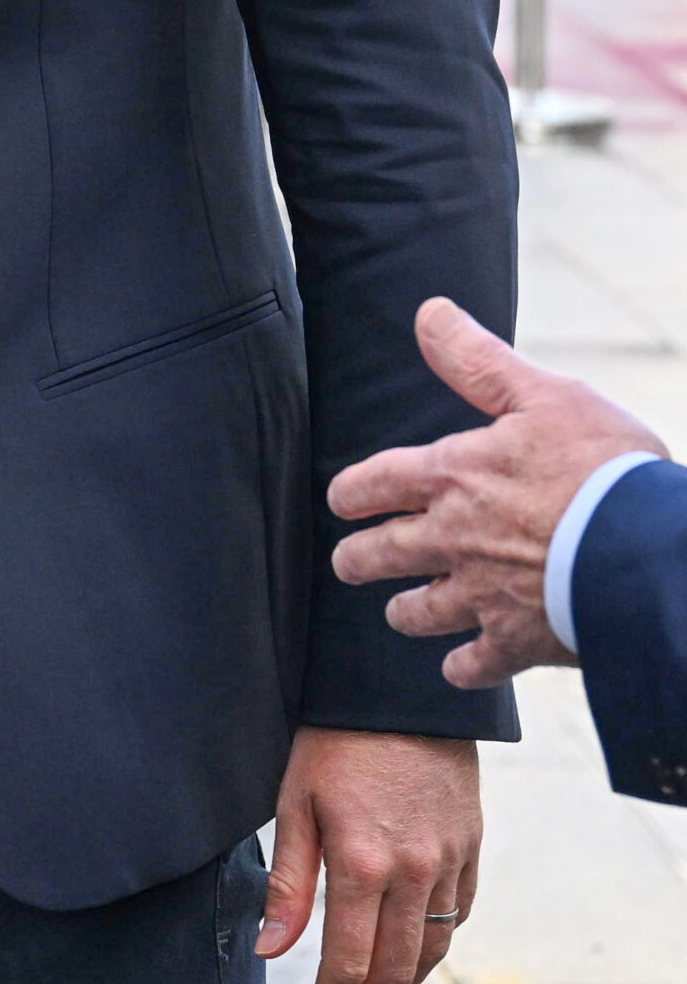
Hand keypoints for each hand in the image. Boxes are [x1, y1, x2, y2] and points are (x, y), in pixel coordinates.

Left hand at [258, 726, 479, 983]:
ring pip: (433, 950)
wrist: (399, 685)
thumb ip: (288, 880)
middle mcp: (413, 871)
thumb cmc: (336, 737)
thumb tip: (272, 951)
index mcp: (363, 863)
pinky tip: (415, 952)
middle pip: (395, 970)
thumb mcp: (296, 799)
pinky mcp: (470, 843)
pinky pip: (459, 912)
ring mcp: (448, 859)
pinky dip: (437, 942)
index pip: (349, 963)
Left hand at [329, 297, 667, 686]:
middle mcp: (454, 539)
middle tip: (347, 562)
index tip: (340, 501)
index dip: (352, 492)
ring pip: (423, 611)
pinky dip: (465, 667)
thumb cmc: (601, 468)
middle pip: (386, 553)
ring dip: (405, 612)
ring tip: (397, 612)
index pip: (378, 482)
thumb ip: (478, 361)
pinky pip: (479, 663)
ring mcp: (484, 595)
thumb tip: (428, 314)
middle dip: (360, 558)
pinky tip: (459, 669)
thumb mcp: (541, 394)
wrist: (644, 555)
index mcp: (453, 476)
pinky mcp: (519, 641)